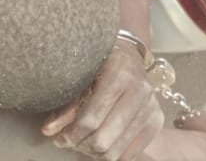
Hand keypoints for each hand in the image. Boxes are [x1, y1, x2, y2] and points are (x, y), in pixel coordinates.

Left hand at [40, 43, 163, 159]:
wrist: (130, 55)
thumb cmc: (101, 62)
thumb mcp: (82, 74)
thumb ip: (67, 103)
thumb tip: (48, 131)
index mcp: (120, 73)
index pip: (92, 118)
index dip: (71, 133)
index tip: (58, 138)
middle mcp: (140, 91)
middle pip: (104, 139)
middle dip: (80, 145)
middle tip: (68, 141)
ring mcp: (151, 108)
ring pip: (115, 152)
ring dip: (93, 153)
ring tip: (82, 143)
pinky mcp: (157, 122)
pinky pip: (129, 156)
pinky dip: (110, 155)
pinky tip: (99, 145)